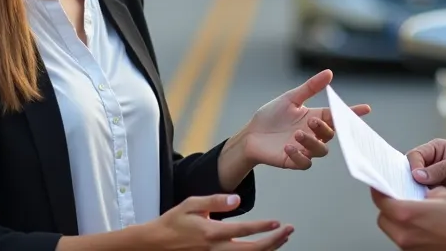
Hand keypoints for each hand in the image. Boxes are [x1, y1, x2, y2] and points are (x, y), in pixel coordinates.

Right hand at [140, 194, 292, 249]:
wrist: (156, 243)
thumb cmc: (173, 222)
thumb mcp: (192, 204)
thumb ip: (216, 201)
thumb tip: (237, 199)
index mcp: (211, 232)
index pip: (243, 231)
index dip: (262, 227)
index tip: (277, 222)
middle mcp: (216, 248)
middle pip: (252, 250)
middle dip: (274, 241)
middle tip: (288, 231)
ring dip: (268, 250)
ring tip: (282, 239)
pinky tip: (265, 249)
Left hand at [233, 69, 371, 169]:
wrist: (250, 134)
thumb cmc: (271, 115)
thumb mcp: (290, 99)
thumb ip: (310, 88)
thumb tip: (329, 73)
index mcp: (315, 117)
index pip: (337, 116)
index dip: (352, 114)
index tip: (366, 109)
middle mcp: (313, 134)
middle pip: (330, 135)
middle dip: (324, 128)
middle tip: (312, 120)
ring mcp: (305, 149)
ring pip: (320, 150)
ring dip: (311, 142)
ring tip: (296, 134)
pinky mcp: (294, 161)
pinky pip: (305, 163)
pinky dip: (299, 155)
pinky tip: (287, 147)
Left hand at [371, 187, 445, 249]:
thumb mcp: (443, 193)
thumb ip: (423, 193)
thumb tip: (418, 196)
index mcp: (407, 214)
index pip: (381, 201)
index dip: (379, 191)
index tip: (380, 186)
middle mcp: (405, 234)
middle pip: (383, 219)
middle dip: (388, 208)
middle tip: (398, 198)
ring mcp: (412, 248)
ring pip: (394, 232)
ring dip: (399, 222)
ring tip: (414, 213)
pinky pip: (407, 242)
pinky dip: (410, 233)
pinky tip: (424, 226)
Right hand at [406, 138, 445, 212]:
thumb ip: (443, 167)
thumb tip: (418, 175)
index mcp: (436, 149)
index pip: (415, 155)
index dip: (413, 166)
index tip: (417, 178)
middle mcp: (429, 164)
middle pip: (408, 170)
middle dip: (409, 180)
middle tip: (412, 191)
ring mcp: (429, 181)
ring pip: (411, 185)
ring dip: (413, 192)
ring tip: (418, 200)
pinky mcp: (432, 196)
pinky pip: (419, 198)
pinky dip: (419, 202)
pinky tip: (423, 207)